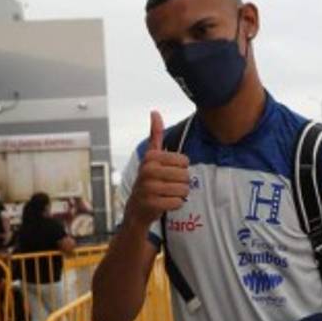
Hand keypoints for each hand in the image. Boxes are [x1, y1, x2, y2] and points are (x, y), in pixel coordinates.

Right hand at [125, 111, 190, 227]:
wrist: (136, 208)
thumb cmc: (148, 180)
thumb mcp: (151, 157)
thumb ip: (155, 135)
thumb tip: (155, 112)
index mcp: (151, 157)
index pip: (184, 161)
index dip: (181, 168)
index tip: (168, 172)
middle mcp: (148, 170)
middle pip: (185, 175)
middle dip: (181, 183)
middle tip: (168, 185)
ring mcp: (149, 188)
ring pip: (183, 190)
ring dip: (179, 194)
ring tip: (167, 194)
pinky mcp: (152, 203)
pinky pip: (178, 202)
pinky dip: (176, 204)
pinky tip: (165, 202)